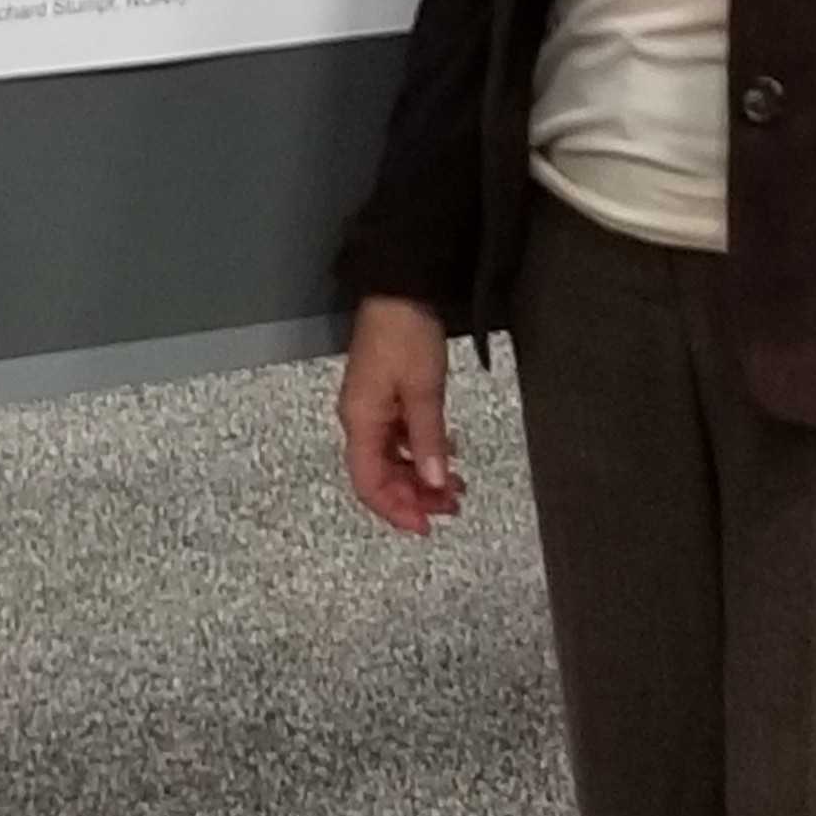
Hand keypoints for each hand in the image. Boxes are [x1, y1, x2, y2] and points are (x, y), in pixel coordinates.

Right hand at [336, 296, 466, 535]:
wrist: (399, 289)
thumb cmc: (406, 336)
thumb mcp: (423, 391)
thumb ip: (428, 440)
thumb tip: (435, 483)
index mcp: (361, 421)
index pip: (369, 483)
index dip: (396, 510)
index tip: (426, 526)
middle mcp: (360, 420)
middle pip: (380, 475)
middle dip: (415, 496)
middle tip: (453, 506)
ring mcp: (371, 408)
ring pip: (391, 458)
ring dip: (421, 476)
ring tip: (456, 486)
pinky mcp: (385, 396)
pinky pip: (398, 438)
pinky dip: (421, 452)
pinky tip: (447, 454)